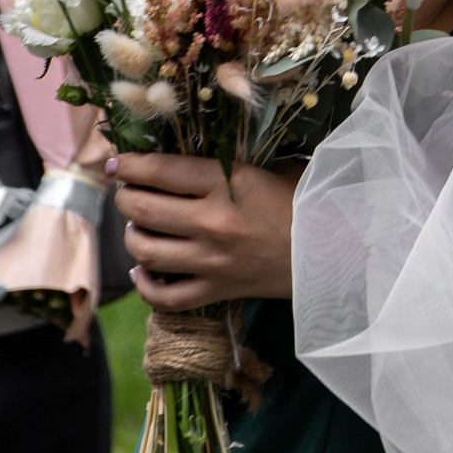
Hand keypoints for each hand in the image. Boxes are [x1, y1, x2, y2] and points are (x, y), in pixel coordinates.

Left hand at [113, 153, 300, 309]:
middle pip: (143, 209)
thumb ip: (227, 162)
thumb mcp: (268, 168)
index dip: (129, 164)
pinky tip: (143, 271)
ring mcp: (213, 261)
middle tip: (126, 190)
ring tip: (138, 226)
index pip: (160, 170)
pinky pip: (166, 298)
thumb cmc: (306, 200)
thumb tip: (181, 155)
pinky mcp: (218, 290)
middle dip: (125, 196)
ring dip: (132, 236)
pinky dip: (146, 286)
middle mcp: (214, 222)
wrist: (334, 250)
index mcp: (228, 183)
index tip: (117, 162)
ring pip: (146, 252)